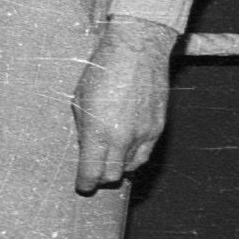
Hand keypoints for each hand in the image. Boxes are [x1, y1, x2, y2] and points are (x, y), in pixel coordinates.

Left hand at [73, 16, 177, 193]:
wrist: (136, 52)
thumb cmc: (102, 71)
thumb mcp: (80, 100)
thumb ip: (84, 129)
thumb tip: (86, 149)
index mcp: (98, 132)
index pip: (92, 172)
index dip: (86, 184)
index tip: (82, 187)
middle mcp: (122, 138)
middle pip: (112, 175)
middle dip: (101, 178)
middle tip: (94, 174)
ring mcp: (143, 134)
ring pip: (131, 166)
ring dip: (119, 166)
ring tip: (110, 159)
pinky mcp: (158, 127)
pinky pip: (145, 153)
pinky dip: (134, 155)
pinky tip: (126, 148)